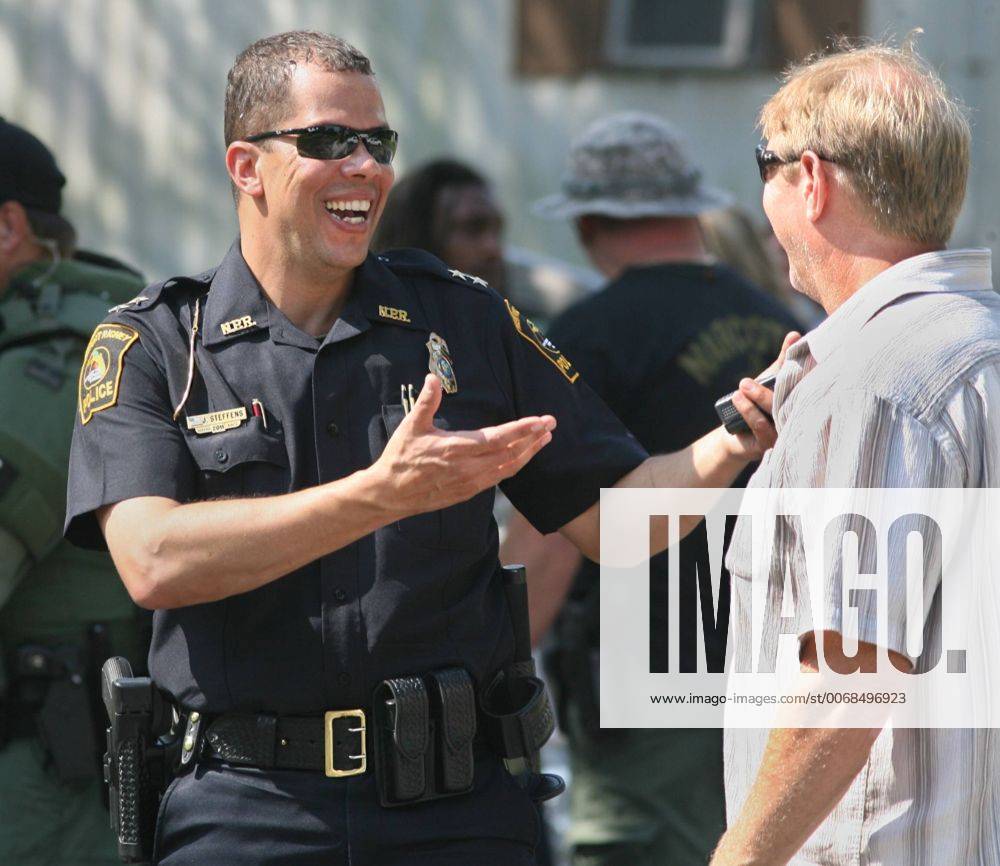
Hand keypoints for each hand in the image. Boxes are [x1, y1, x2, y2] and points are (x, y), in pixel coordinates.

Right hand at [368, 374, 555, 518]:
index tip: (540, 420)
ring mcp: (470, 482)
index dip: (521, 429)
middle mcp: (467, 468)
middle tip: (551, 424)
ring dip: (528, 453)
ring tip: (545, 439)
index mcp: (456, 448)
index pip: (497, 438)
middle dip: (533, 438)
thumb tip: (434, 377)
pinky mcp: (468, 492)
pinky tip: (522, 457)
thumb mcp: (411, 426)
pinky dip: (514, 466)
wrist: (391, 494)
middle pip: (510, 453)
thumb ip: (427, 401)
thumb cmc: (400, 457)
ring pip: (508, 468)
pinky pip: (498, 478)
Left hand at [726, 331, 799, 459]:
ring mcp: (786, 435)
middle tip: (748, 378)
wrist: (736, 434)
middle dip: (772, 387)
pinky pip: (761, 428)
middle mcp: (800, 421)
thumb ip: (784, 360)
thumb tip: (794, 335)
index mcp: (804, 404)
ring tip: (741, 386)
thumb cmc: (759, 403)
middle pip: (793, 402)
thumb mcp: (771, 379)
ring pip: (775, 415)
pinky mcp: (770, 446)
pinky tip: (738, 399)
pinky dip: (749, 412)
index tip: (804, 354)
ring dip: (757, 398)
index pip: (810, 387)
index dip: (809, 373)